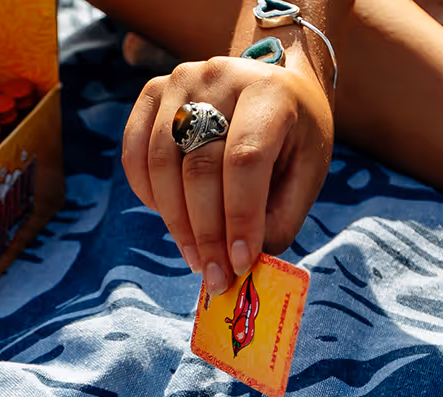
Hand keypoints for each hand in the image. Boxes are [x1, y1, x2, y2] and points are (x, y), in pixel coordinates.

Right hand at [122, 55, 333, 294]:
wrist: (273, 84)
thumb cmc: (293, 136)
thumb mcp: (306, 172)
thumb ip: (281, 216)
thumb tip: (243, 262)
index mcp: (271, 92)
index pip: (245, 159)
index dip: (239, 216)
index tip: (240, 263)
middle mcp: (221, 76)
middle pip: (200, 166)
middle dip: (206, 232)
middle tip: (215, 275)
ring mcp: (181, 79)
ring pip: (162, 163)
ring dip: (176, 222)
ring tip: (196, 258)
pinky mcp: (153, 92)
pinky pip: (136, 153)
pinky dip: (148, 195)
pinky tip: (171, 220)